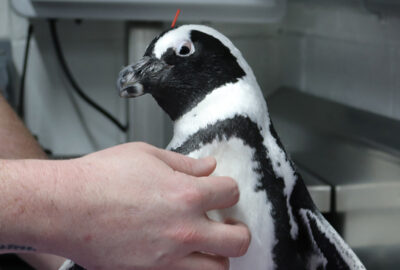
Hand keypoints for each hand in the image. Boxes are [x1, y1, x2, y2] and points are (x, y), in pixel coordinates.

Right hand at [48, 142, 250, 269]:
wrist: (64, 206)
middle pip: (238, 240)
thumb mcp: (146, 155)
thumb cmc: (98, 178)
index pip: (232, 192)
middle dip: (238, 230)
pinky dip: (187, 266)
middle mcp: (183, 229)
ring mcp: (168, 258)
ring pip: (217, 269)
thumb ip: (184, 163)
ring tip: (206, 243)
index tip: (223, 189)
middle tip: (228, 224)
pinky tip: (178, 253)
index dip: (229, 188)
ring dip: (217, 255)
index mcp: (186, 194)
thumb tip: (208, 167)